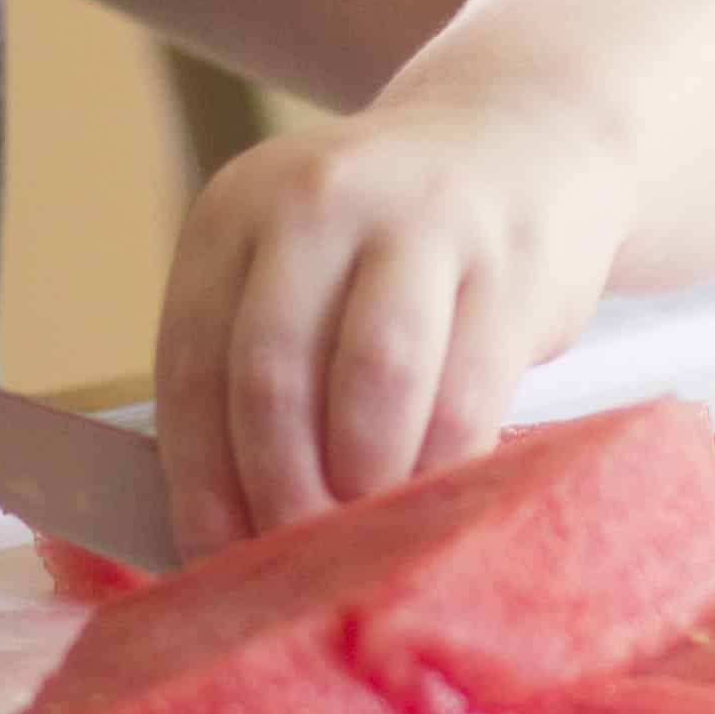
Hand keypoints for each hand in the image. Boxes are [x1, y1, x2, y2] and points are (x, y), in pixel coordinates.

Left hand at [148, 88, 634, 550]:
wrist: (521, 144)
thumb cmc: (384, 247)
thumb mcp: (296, 267)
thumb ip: (250, 367)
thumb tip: (219, 535)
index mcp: (236, 210)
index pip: (193, 365)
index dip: (200, 481)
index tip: (211, 563)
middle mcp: (319, 199)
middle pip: (275, 377)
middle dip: (280, 494)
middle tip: (295, 569)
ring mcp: (421, 219)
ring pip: (375, 383)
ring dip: (363, 488)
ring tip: (362, 543)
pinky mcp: (511, 259)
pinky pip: (469, 395)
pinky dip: (441, 471)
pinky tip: (429, 505)